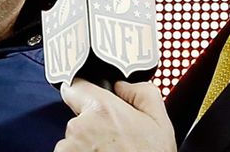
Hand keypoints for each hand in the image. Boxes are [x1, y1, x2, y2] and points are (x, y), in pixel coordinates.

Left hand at [55, 79, 176, 151]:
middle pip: (78, 119)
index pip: (76, 87)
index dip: (85, 93)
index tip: (89, 100)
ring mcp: (69, 148)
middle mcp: (80, 127)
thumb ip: (142, 92)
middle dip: (92, 127)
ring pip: (72, 141)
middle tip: (114, 140)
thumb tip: (123, 85)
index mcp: (102, 110)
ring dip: (85, 146)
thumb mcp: (160, 122)